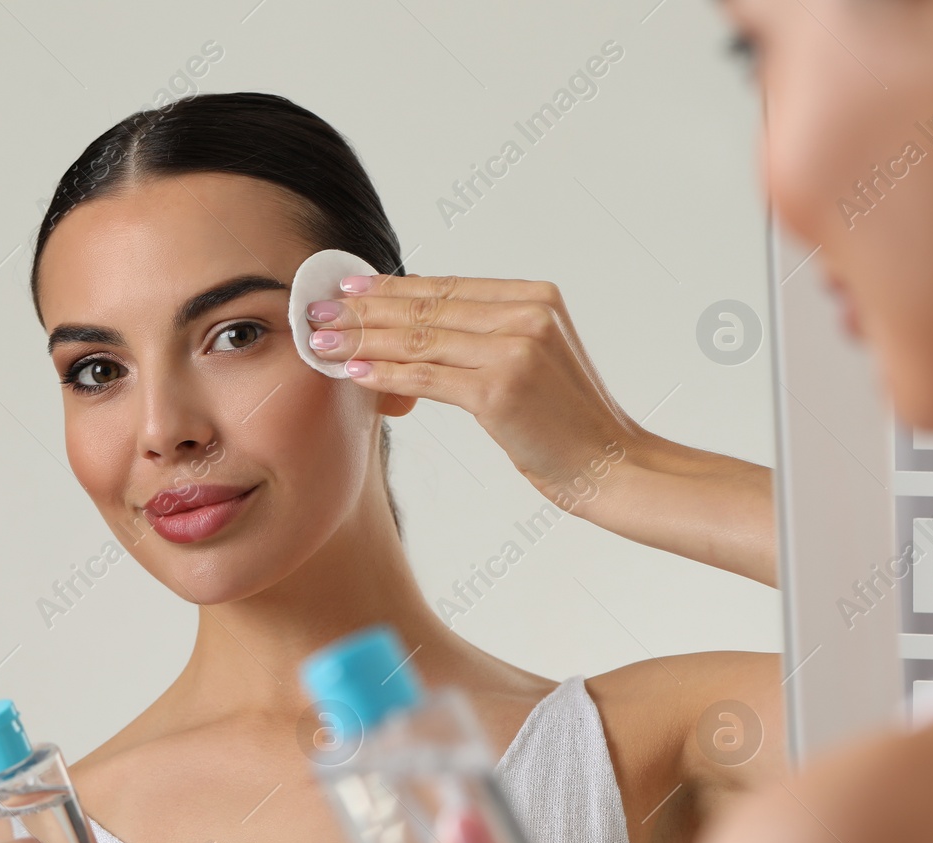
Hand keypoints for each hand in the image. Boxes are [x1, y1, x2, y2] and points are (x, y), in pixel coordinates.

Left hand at [307, 274, 643, 510]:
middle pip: (429, 306)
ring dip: (364, 339)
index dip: (395, 286)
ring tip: (321, 339)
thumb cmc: (574, 425)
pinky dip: (386, 372)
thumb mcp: (540, 362)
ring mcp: (515, 349)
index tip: (352, 286)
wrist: (614, 466)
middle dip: (366, 308)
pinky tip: (354, 371)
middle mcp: (527, 314)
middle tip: (318, 308)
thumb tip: (427, 330)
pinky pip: (427, 376)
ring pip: (420, 338)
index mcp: (538, 297)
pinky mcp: (500, 388)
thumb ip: (495, 337)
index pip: (450, 286)